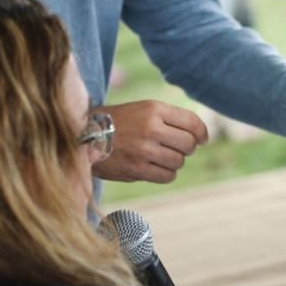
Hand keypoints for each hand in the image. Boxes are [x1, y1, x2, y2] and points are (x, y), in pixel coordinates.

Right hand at [93, 101, 207, 183]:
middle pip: (189, 144)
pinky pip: (167, 176)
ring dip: (174, 161)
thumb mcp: (144, 109)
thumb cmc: (120, 122)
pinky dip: (166, 174)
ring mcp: (144, 150)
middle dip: (186, 148)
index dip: (202, 133)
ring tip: (159, 156)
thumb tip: (201, 137)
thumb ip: (172, 119)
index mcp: (154, 109)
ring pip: (179, 161)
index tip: (202, 140)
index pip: (193, 122)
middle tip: (174, 147)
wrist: (83, 136)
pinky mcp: (137, 169)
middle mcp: (151, 128)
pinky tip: (155, 167)